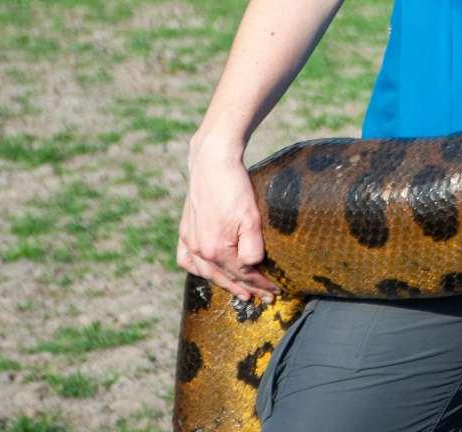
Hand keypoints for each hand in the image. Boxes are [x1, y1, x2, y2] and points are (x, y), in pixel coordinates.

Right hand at [178, 142, 277, 301]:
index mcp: (216, 250)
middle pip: (226, 277)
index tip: (275, 291)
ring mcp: (189, 241)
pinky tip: (205, 272)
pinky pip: (186, 260)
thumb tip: (252, 267)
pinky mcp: (185, 231)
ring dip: (224, 283)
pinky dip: (196, 269)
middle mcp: (199, 250)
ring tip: (241, 291)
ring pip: (206, 272)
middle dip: (247, 288)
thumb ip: (252, 247)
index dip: (261, 284)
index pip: (244, 275)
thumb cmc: (235, 189)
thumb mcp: (251, 218)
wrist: (211, 164)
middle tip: (263, 297)